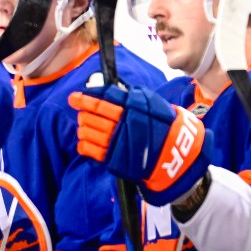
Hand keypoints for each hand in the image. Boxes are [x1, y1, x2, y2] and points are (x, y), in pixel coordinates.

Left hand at [69, 84, 211, 205]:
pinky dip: (83, 144)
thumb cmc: (162, 123)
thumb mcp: (150, 101)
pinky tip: (84, 141)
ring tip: (84, 125)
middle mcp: (121, 124)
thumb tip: (106, 91)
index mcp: (129, 108)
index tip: (75, 97)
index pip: (101, 99)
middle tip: (80, 110)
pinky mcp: (114, 160)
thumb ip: (128, 95)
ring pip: (87, 131)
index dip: (85, 98)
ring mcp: (116, 142)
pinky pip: (90, 150)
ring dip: (82, 127)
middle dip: (83, 111)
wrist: (175, 152)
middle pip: (91, 115)